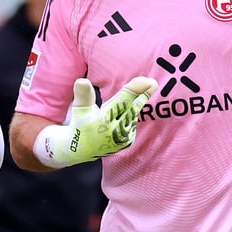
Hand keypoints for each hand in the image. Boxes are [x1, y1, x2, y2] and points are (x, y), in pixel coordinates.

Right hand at [37, 76, 156, 166]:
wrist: (81, 150)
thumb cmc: (79, 124)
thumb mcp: (78, 109)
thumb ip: (83, 95)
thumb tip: (82, 81)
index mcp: (101, 120)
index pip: (122, 101)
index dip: (134, 90)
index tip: (146, 81)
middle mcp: (114, 131)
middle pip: (132, 108)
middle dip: (143, 94)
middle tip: (152, 82)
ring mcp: (122, 138)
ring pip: (133, 115)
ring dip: (137, 102)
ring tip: (146, 88)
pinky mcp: (127, 142)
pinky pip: (132, 123)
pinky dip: (131, 114)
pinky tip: (126, 111)